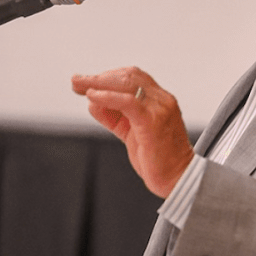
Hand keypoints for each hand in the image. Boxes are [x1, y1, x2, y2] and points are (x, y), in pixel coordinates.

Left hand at [72, 67, 193, 197]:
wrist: (178, 179)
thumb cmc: (157, 159)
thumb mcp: (131, 132)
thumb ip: (114, 116)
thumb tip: (92, 103)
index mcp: (158, 101)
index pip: (132, 77)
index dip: (107, 76)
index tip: (86, 83)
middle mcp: (161, 100)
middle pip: (128, 76)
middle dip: (99, 77)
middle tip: (76, 81)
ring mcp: (159, 109)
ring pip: (127, 84)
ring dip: (98, 83)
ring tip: (79, 86)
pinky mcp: (153, 121)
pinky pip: (128, 102)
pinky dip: (108, 97)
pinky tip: (92, 96)